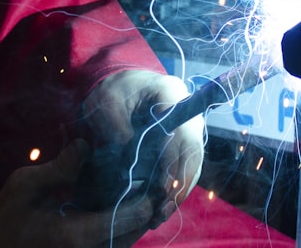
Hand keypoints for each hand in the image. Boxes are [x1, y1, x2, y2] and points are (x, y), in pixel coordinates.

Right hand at [0, 139, 154, 247]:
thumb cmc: (4, 222)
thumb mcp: (24, 187)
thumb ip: (59, 168)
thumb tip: (86, 145)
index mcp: (77, 235)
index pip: (130, 217)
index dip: (145, 196)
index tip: (147, 173)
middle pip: (134, 231)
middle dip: (145, 206)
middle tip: (148, 178)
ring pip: (126, 241)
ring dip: (134, 218)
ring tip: (136, 189)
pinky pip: (112, 245)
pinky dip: (120, 227)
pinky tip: (116, 206)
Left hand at [77, 70, 204, 226]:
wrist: (117, 84)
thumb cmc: (111, 91)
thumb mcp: (108, 105)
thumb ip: (120, 132)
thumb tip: (133, 168)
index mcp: (171, 93)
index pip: (181, 133)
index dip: (173, 163)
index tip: (161, 188)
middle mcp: (187, 110)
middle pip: (192, 152)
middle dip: (178, 185)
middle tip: (162, 211)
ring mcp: (187, 125)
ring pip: (191, 163)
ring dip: (178, 191)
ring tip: (161, 215)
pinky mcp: (182, 140)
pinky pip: (184, 166)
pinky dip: (175, 186)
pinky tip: (163, 205)